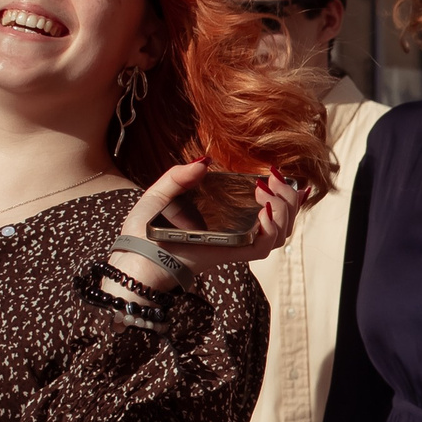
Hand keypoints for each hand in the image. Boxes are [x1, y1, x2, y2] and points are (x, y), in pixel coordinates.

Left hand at [111, 161, 305, 293]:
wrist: (134, 260)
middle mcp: (235, 231)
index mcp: (224, 217)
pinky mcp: (230, 254)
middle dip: (288, 198)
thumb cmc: (142, 232)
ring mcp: (234, 244)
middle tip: (272, 180)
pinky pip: (262, 247)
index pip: (266, 208)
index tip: (276, 174)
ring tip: (266, 194)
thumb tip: (205, 161)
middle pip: (282, 220)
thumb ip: (179, 175)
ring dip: (283, 210)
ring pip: (279, 234)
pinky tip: (263, 210)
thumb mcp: (158, 195)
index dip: (282, 193)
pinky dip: (271, 229)